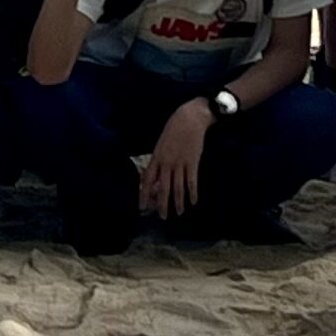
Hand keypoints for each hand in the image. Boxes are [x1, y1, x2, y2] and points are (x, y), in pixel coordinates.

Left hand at [141, 103, 209, 218]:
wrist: (189, 118)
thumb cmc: (173, 130)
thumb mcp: (161, 145)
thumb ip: (159, 162)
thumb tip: (156, 179)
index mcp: (156, 157)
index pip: (147, 180)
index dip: (144, 194)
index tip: (142, 207)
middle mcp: (166, 162)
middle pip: (162, 187)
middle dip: (161, 203)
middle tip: (161, 217)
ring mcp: (180, 162)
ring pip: (177, 187)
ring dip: (178, 201)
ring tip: (178, 213)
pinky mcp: (193, 162)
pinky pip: (191, 181)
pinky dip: (192, 192)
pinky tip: (193, 202)